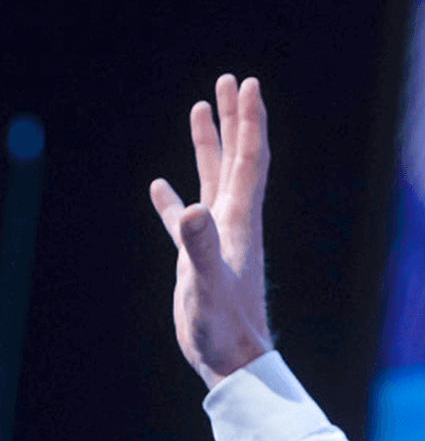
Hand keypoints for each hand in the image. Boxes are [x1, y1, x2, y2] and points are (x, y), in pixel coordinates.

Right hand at [150, 75, 272, 388]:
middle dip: (234, 118)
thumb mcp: (206, 282)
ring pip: (213, 178)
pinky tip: (159, 186)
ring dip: (208, 144)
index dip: (248, 120)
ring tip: (201, 109)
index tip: (248, 83)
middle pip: (237, 158)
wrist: (233, 361)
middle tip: (231, 79)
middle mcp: (234, 222)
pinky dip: (172, 199)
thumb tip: (189, 209)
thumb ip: (198, 245)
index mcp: (240, 220)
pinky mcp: (199, 259)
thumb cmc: (225, 326)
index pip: (248, 159)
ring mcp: (216, 238)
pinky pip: (184, 219)